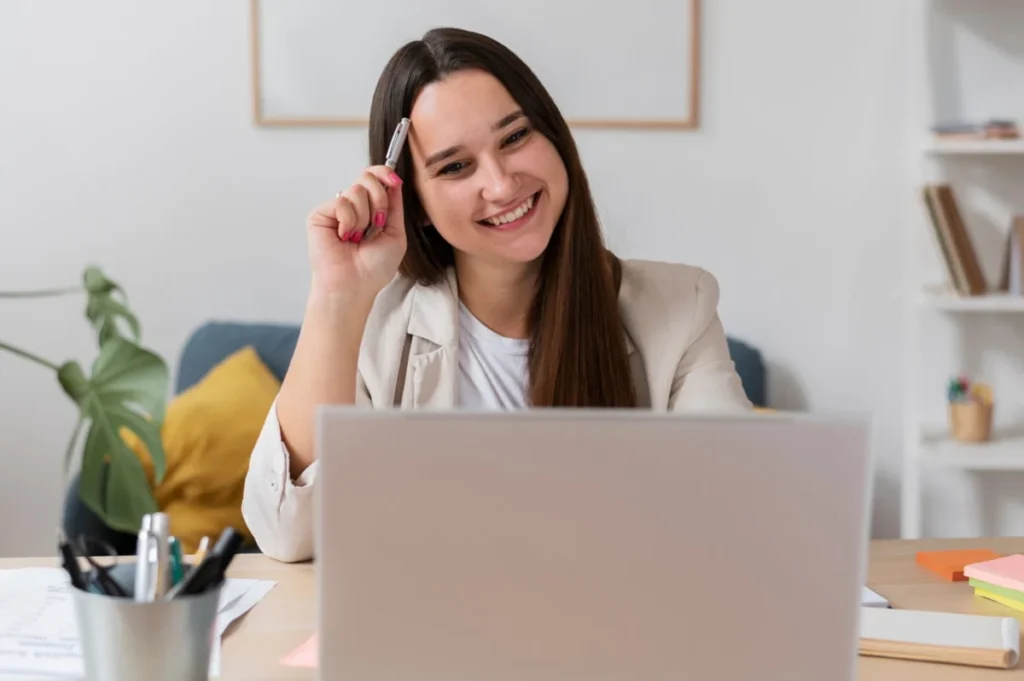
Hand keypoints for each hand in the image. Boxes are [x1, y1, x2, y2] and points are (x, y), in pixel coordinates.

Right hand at [306, 166, 406, 298]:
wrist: (355, 285)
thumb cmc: (374, 268)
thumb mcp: (396, 233)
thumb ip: (395, 205)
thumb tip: (393, 180)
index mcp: (370, 210)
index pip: (374, 179)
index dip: (384, 173)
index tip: (394, 180)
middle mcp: (353, 207)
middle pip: (367, 178)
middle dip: (379, 200)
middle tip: (376, 223)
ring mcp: (336, 210)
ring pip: (356, 190)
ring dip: (364, 218)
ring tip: (358, 238)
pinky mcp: (320, 214)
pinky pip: (342, 202)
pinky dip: (349, 222)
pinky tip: (344, 237)